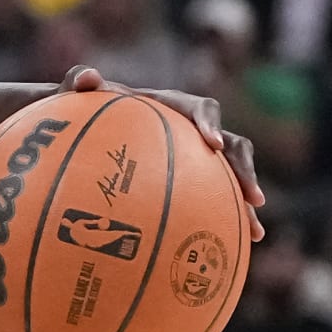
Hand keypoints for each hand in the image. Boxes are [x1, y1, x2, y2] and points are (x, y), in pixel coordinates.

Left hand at [62, 68, 263, 239]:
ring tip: (255, 233)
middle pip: (233, 146)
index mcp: (174, 107)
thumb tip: (86, 77)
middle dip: (245, 171)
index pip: (202, 108)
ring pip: (232, 178)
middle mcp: (194, 133)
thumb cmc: (86, 114)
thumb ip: (77, 82)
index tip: (213, 145)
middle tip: (252, 197)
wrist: (92, 134)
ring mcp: (197, 161)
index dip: (210, 124)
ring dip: (246, 203)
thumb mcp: (78, 98)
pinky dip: (225, 223)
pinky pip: (215, 202)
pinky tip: (230, 253)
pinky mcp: (194, 184)